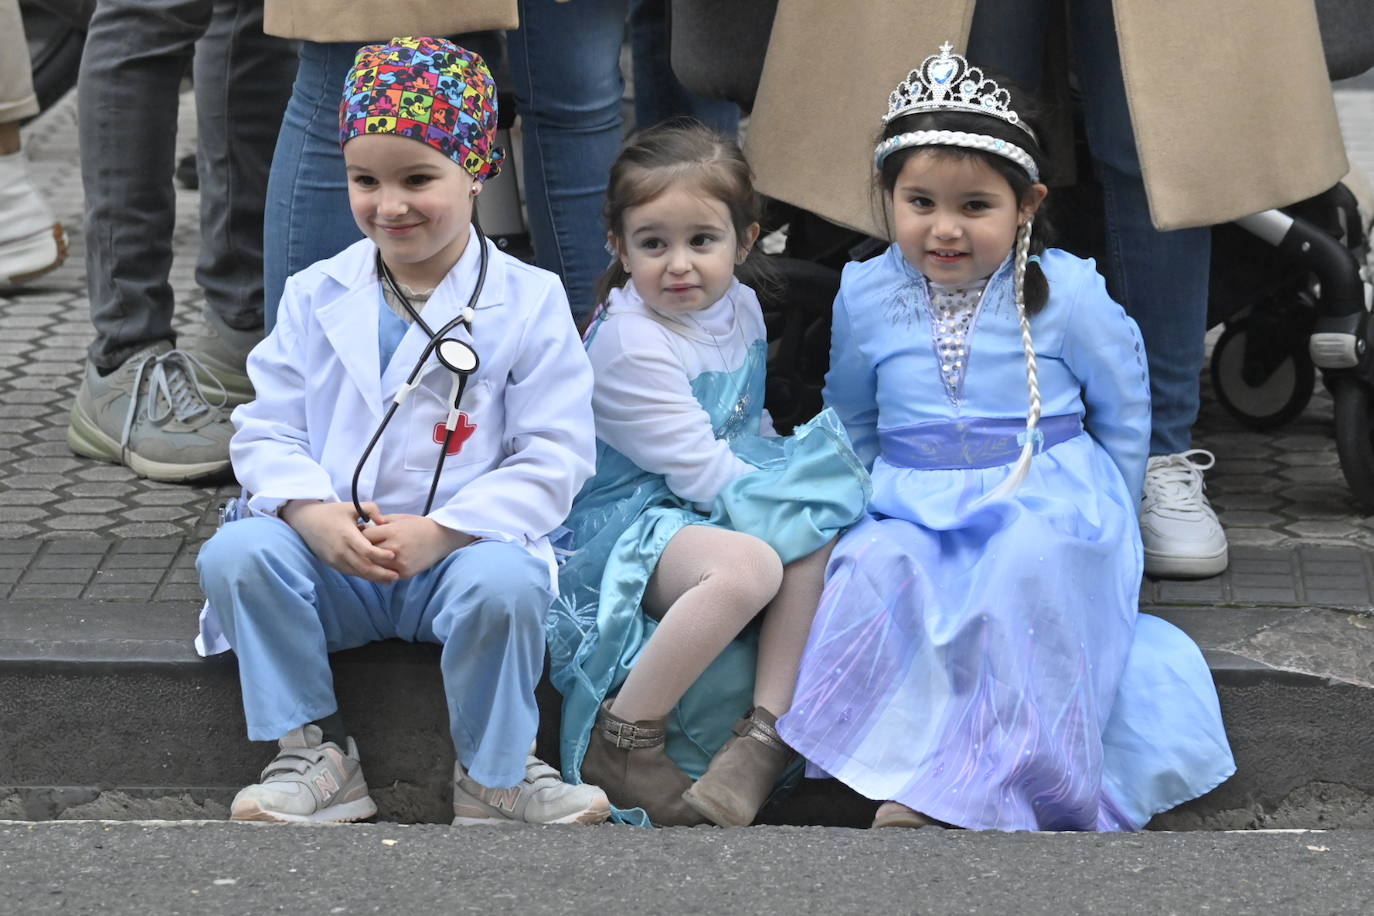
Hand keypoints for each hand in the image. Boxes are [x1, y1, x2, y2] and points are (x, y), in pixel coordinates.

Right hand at [281, 500, 397, 584]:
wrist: (306, 520)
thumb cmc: (332, 512)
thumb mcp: (351, 506)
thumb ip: (371, 509)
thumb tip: (384, 522)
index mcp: (346, 535)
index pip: (366, 550)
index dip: (380, 555)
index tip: (394, 555)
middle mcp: (340, 550)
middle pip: (363, 566)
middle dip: (381, 573)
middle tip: (397, 575)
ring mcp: (335, 559)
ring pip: (357, 572)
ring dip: (373, 577)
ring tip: (389, 579)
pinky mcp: (332, 563)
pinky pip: (350, 572)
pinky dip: (363, 575)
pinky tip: (375, 577)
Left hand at [361, 512, 476, 578]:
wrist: (441, 538)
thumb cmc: (419, 526)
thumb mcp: (400, 518)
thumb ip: (381, 522)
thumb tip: (363, 527)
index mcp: (392, 531)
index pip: (365, 536)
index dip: (360, 536)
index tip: (359, 536)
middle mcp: (395, 547)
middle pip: (367, 553)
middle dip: (363, 550)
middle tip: (360, 549)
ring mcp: (400, 562)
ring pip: (374, 566)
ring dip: (371, 562)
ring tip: (369, 558)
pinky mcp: (405, 573)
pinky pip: (386, 574)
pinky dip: (382, 570)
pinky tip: (382, 566)